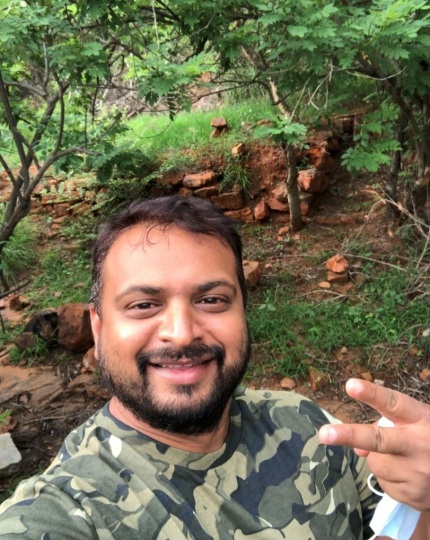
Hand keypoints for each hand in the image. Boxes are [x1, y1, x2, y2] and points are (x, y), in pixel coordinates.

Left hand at [318, 378, 429, 510]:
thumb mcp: (417, 422)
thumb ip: (388, 424)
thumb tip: (358, 449)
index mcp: (421, 419)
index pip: (393, 403)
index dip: (371, 394)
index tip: (350, 385)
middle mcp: (419, 446)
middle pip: (378, 439)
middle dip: (350, 435)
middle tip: (324, 434)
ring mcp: (418, 474)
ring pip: (374, 463)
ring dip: (379, 459)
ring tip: (402, 457)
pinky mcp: (415, 496)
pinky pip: (384, 483)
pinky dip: (390, 477)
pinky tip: (408, 474)